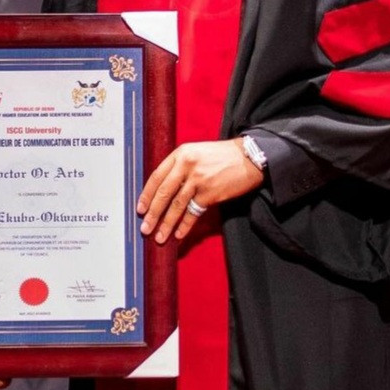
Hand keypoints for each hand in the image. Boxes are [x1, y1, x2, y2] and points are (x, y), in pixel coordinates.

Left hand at [137, 138, 263, 243]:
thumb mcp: (196, 152)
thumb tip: (163, 189)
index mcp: (180, 154)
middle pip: (164, 193)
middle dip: (153, 213)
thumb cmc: (221, 156)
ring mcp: (199, 180)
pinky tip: (178, 235)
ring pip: (177, 206)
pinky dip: (185, 225)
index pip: (156, 176)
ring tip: (159, 237)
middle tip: (144, 228)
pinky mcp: (211, 194)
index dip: (147, 195)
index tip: (140, 209)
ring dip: (166, 224)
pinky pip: (194, 213)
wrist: (249, 157)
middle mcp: (186, 165)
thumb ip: (180, 166)